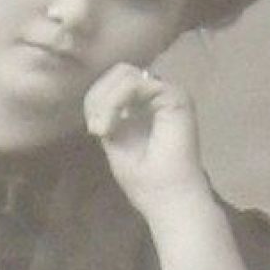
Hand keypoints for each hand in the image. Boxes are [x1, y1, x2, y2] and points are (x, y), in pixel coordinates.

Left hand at [83, 63, 208, 214]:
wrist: (168, 198)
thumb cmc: (145, 178)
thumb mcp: (115, 138)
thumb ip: (108, 112)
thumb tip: (97, 95)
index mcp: (145, 104)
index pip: (114, 81)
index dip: (97, 99)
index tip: (95, 131)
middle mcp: (158, 95)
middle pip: (119, 71)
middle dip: (99, 97)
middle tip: (96, 130)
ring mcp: (168, 93)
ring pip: (125, 74)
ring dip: (105, 101)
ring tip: (103, 131)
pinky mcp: (175, 96)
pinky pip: (137, 82)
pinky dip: (116, 101)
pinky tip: (111, 127)